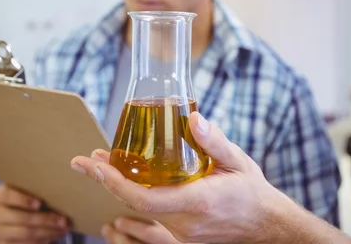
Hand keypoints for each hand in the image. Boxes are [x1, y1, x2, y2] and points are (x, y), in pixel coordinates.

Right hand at [0, 184, 68, 242]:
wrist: (17, 217)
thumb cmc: (28, 198)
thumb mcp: (29, 190)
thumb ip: (38, 186)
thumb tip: (66, 175)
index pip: (6, 195)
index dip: (23, 199)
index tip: (40, 203)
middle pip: (19, 217)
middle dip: (44, 219)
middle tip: (63, 220)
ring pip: (24, 232)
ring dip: (47, 231)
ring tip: (63, 229)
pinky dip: (41, 241)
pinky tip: (53, 236)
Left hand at [70, 112, 295, 243]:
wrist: (266, 225)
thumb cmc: (252, 192)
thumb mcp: (238, 161)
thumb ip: (214, 141)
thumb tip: (192, 118)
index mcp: (198, 202)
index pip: (144, 198)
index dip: (114, 183)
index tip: (95, 166)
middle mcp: (186, 223)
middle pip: (134, 204)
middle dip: (105, 181)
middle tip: (85, 160)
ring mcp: (182, 233)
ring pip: (140, 210)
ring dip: (118, 186)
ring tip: (101, 164)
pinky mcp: (182, 234)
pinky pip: (151, 214)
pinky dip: (135, 194)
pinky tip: (129, 178)